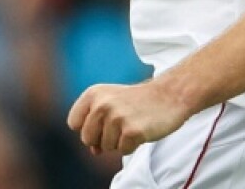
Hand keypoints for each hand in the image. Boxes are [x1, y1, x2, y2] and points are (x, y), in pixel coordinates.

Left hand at [67, 81, 193, 155]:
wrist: (171, 94)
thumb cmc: (139, 101)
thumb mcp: (112, 102)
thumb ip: (96, 124)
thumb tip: (94, 151)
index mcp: (94, 93)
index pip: (74, 123)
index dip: (89, 127)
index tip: (105, 119)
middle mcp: (102, 104)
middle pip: (87, 138)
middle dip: (103, 138)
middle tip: (123, 122)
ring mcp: (117, 117)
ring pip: (106, 147)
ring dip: (120, 141)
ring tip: (134, 123)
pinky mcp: (132, 131)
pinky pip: (123, 151)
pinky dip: (133, 145)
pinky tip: (142, 129)